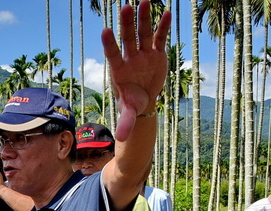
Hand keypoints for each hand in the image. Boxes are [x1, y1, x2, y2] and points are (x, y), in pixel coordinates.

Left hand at [101, 1, 170, 140]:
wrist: (144, 99)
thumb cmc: (132, 103)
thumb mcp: (129, 112)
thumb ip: (125, 121)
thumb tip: (122, 137)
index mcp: (119, 70)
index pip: (113, 55)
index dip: (109, 44)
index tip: (104, 32)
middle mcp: (130, 58)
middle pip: (127, 38)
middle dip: (126, 24)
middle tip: (124, 8)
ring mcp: (143, 54)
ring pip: (142, 33)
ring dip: (143, 18)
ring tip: (144, 2)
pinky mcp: (156, 52)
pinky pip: (159, 37)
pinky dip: (162, 26)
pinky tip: (166, 13)